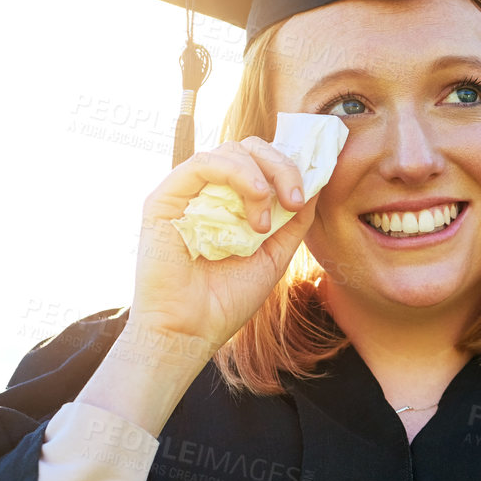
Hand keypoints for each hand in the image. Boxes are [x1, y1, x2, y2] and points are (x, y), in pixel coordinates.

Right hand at [127, 136, 319, 359]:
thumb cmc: (228, 299)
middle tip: (295, 200)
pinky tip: (255, 203)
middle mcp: (209, 191)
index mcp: (232, 201)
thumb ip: (294, 220)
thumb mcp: (275, 255)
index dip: (290, 165)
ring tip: (265, 221)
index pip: (263, 161)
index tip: (310, 190)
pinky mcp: (164, 198)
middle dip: (282, 167)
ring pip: (230, 150)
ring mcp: (186, 192)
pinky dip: (235, 174)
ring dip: (261, 177)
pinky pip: (201, 163)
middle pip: (250, 148)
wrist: (191, 331)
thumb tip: (317, 182)